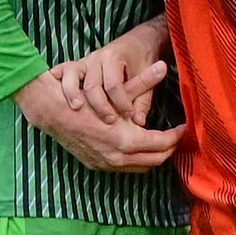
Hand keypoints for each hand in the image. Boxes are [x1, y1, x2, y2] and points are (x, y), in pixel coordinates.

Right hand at [16, 71, 183, 172]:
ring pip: (141, 166)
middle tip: (175, 135)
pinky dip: (136, 158)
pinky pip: (126, 167)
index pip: (162, 144)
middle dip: (168, 148)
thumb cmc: (84, 99)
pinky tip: (138, 145)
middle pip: (155, 160)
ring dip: (153, 155)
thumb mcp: (116, 92)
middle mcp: (118, 157)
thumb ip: (142, 84)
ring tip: (160, 140)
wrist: (52, 113)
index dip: (176, 135)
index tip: (183, 127)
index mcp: (126, 140)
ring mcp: (107, 164)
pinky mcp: (97, 165)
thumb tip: (163, 68)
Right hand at [57, 19, 168, 122]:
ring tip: (78, 108)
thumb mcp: (145, 77)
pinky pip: (61, 74)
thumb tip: (138, 122)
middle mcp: (95, 58)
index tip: (129, 115)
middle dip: (100, 106)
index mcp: (113, 57)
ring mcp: (82, 62)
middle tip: (110, 120)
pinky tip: (58, 99)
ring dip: (73, 95)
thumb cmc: (140, 60)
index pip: (113, 85)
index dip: (121, 103)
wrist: (135, 42)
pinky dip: (58, 85)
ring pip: (72, 79)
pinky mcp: (73, 67)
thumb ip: (142, 99)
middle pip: (92, 85)